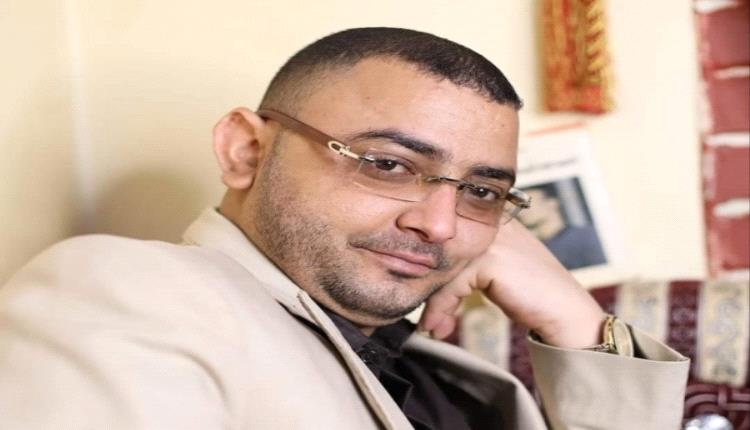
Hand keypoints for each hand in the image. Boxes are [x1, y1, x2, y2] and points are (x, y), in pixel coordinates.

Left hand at [419, 219, 604, 347]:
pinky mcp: (490, 258)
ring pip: (443, 268)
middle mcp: (490, 222)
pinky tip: (439, 327)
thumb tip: (422, 282)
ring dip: (434, 303)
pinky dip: (442, 307)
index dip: (430, 270)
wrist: (566, 313)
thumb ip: (462, 269)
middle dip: (430, 289)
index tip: (425, 300)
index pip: (443, 239)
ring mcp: (491, 238)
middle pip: (439, 252)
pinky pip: (453, 283)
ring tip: (433, 327)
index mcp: (490, 219)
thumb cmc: (531, 295)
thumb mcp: (490, 274)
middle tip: (426, 321)